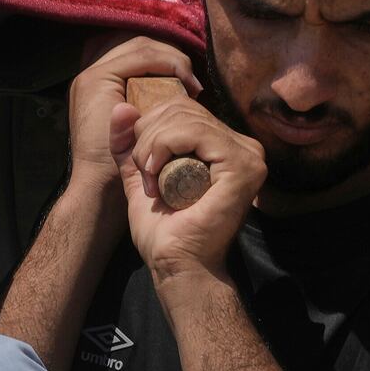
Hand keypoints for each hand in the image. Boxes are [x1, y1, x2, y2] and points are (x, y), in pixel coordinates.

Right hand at [62, 36, 198, 196]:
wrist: (98, 188)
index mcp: (97, 84)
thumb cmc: (120, 168)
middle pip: (138, 43)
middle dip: (169, 55)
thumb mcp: (136, 133)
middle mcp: (89, 74)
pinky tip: (183, 80)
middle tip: (191, 78)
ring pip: (141, 45)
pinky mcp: (98, 80)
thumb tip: (181, 95)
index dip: (163, 57)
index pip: (135, 51)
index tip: (186, 78)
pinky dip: (166, 63)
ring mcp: (91, 75)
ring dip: (171, 58)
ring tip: (190, 81)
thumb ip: (146, 113)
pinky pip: (140, 57)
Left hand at [119, 90, 264, 281]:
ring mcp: (248, 154)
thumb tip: (120, 106)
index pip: (183, 107)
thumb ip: (130, 142)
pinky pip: (195, 131)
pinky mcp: (243, 165)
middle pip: (182, 107)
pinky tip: (158, 175)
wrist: (175, 264)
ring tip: (150, 178)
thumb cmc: (164, 229)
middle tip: (144, 173)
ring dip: (152, 145)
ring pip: (185, 117)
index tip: (141, 164)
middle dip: (148, 135)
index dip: (150, 126)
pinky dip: (165, 147)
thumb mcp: (141, 175)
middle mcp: (243, 145)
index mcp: (225, 144)